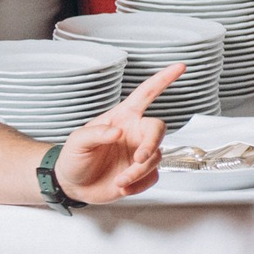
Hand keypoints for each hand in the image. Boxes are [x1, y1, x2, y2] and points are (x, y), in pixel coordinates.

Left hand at [51, 65, 180, 202]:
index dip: (163, 79)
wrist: (73, 185)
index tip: (180, 67)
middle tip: (139, 158)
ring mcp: (140, 153)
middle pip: (159, 129)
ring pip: (155, 158)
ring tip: (119, 180)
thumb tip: (117, 132)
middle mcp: (135, 133)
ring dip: (138, 172)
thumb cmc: (74, 157)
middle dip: (152, 144)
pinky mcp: (141, 174)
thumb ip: (96, 133)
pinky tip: (122, 186)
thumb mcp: (77, 141)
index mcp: (123, 117)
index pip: (146, 94)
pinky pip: (152, 177)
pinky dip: (138, 184)